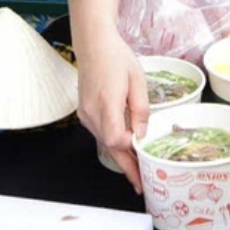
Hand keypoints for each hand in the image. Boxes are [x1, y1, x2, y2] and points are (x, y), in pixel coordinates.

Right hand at [74, 30, 149, 189]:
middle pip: (110, 148)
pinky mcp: (84, 113)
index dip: (130, 152)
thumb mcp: (137, 81)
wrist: (94, 45)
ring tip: (137, 169)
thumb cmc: (117, 58)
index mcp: (107, 103)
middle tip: (141, 184)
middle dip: (127, 167)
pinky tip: (125, 148)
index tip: (144, 157)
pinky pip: (100, 133)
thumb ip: (141, 109)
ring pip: (104, 143)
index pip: (116, 140)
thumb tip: (142, 133)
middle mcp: (92, 113)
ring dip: (120, 157)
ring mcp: (86, 114)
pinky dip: (113, 144)